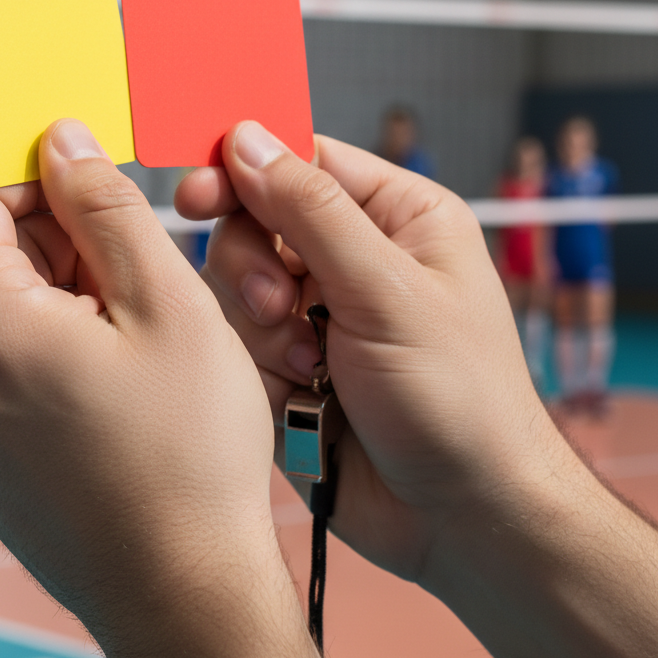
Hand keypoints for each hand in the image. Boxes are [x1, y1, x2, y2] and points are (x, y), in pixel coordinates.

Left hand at [0, 119, 370, 657]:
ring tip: (133, 332)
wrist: (180, 596)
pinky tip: (111, 377)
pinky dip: (44, 343)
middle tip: (134, 267)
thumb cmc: (187, 456)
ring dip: (56, 292)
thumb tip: (62, 140)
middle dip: (52, 238)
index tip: (88, 184)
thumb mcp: (167, 306)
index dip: (25, 173)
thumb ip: (106, 208)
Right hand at [176, 121, 560, 584]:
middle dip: (255, 263)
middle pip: (257, 219)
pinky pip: (238, 339)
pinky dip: (260, 364)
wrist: (461, 519)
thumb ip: (311, 212)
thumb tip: (247, 138)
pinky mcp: (288, 364)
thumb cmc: (459, 399)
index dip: (245, 169)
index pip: (302, 160)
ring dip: (261, 324)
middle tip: (276, 304)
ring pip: (238, 283)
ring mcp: (316, 312)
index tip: (197, 192)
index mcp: (396, 217)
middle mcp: (353, 257)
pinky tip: (303, 395)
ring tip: (307, 365)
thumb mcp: (387, 292)